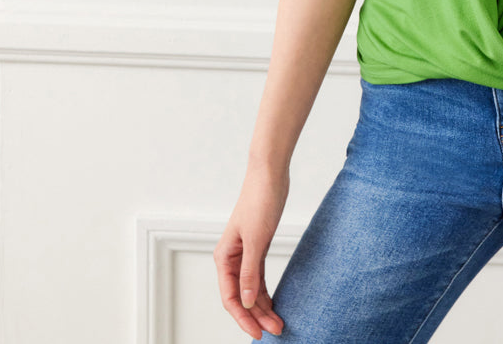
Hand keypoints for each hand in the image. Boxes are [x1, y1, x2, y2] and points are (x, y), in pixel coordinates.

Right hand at [214, 165, 289, 338]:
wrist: (270, 174)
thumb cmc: (260, 200)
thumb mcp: (256, 239)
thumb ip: (249, 272)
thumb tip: (244, 303)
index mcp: (224, 258)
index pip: (230, 298)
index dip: (243, 319)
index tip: (259, 334)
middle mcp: (231, 259)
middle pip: (241, 297)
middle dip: (256, 316)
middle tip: (276, 331)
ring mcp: (244, 254)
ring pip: (250, 289)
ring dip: (262, 307)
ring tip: (278, 323)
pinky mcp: (257, 247)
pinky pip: (258, 278)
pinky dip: (264, 292)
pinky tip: (273, 303)